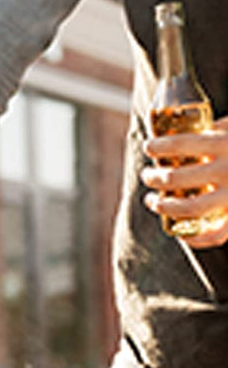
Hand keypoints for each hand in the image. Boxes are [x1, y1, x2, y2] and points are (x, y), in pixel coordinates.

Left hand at [142, 120, 227, 247]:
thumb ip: (213, 129)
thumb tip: (174, 129)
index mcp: (226, 144)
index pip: (182, 144)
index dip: (160, 146)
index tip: (149, 147)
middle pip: (177, 178)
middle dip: (154, 178)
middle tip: (147, 175)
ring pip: (190, 208)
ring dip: (164, 206)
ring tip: (152, 201)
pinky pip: (215, 235)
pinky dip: (194, 238)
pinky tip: (178, 231)